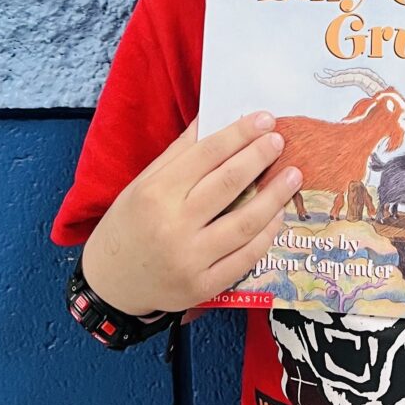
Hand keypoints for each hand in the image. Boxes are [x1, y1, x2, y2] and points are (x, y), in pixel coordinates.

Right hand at [81, 112, 301, 315]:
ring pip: (245, 222)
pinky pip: (245, 258)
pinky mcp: (203, 286)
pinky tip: (278, 214)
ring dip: (275, 196)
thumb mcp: (143, 182)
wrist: (110, 284)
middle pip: (229, 183)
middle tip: (280, 140)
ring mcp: (190, 259)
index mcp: (156, 193)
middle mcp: (173, 225)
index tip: (265, 119)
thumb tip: (213, 118)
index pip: (207, 154)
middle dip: (260, 157)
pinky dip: (267, 234)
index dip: (240, 134)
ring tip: (294, 175)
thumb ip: (180, 152)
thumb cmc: (129, 224)